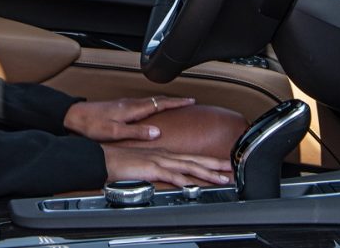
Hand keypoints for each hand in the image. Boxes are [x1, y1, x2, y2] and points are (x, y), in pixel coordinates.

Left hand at [63, 96, 194, 141]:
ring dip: (166, 101)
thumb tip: (157, 132)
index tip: (190, 100)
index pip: (161, 103)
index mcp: (133, 109)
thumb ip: (137, 132)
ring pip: (151, 100)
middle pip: (158, 99)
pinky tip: (153, 109)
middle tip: (189, 101)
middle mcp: (132, 104)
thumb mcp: (116, 132)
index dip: (177, 102)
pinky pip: (144, 103)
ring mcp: (127, 104)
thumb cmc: (92, 125)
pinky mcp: (121, 106)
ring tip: (176, 104)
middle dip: (175, 100)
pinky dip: (155, 104)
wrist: (75, 116)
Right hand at [102, 144, 231, 187]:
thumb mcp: (148, 167)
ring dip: (207, 173)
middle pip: (196, 160)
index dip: (209, 162)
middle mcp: (166, 156)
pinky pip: (170, 175)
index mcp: (166, 155)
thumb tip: (173, 178)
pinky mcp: (152, 168)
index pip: (193, 158)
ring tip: (222, 178)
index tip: (223, 165)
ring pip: (189, 167)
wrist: (107, 159)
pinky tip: (192, 184)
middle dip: (216, 165)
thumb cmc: (124, 163)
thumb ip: (161, 171)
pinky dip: (183, 179)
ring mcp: (160, 161)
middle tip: (232, 168)